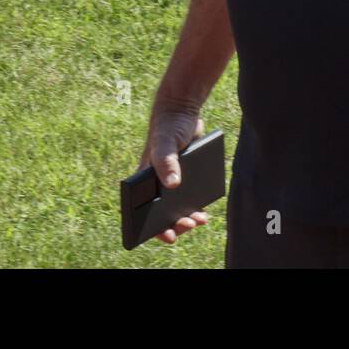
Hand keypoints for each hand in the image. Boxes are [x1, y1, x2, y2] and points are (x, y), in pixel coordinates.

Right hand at [138, 106, 209, 243]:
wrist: (183, 113)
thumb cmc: (167, 127)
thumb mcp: (165, 143)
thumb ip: (166, 162)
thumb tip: (173, 185)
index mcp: (143, 181)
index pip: (143, 211)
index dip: (154, 227)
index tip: (168, 235)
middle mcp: (156, 185)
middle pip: (162, 214)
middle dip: (176, 224)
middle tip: (190, 224)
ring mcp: (171, 182)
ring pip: (177, 208)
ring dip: (188, 218)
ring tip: (201, 220)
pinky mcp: (186, 177)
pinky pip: (190, 198)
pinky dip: (196, 206)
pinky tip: (206, 211)